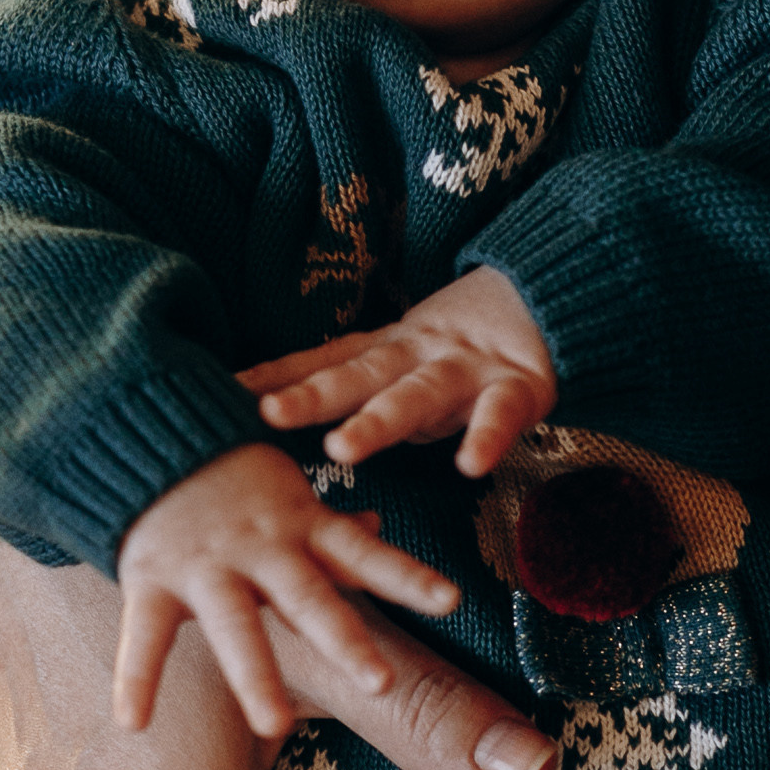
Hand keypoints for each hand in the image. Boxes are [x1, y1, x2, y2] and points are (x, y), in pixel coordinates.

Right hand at [113, 444, 458, 738]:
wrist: (146, 433)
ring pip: (235, 625)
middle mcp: (262, 549)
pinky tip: (133, 725)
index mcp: (301, 529)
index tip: (449, 601)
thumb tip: (376, 524)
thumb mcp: (290, 497)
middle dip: (344, 639)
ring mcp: (206, 566)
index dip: (406, 576)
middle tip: (382, 683)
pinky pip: (145, 634)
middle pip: (308, 599)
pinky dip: (136, 678)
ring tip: (276, 728)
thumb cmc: (232, 480)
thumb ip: (332, 526)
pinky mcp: (152, 578)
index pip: (364, 555)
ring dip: (257, 675)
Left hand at [241, 263, 556, 478]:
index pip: (322, 362)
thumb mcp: (393, 364)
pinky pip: (499, 417)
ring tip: (345, 447)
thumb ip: (341, 382)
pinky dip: (486, 439)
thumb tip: (254, 402)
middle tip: (269, 415)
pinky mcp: (518, 390)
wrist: (545, 303)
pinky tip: (469, 466)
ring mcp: (466, 372)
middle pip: (358, 376)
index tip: (223, 390)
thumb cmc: (453, 355)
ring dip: (381, 421)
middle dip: (313, 397)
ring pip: (418, 395)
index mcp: (385, 354)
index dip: (275, 375)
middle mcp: (417, 358)